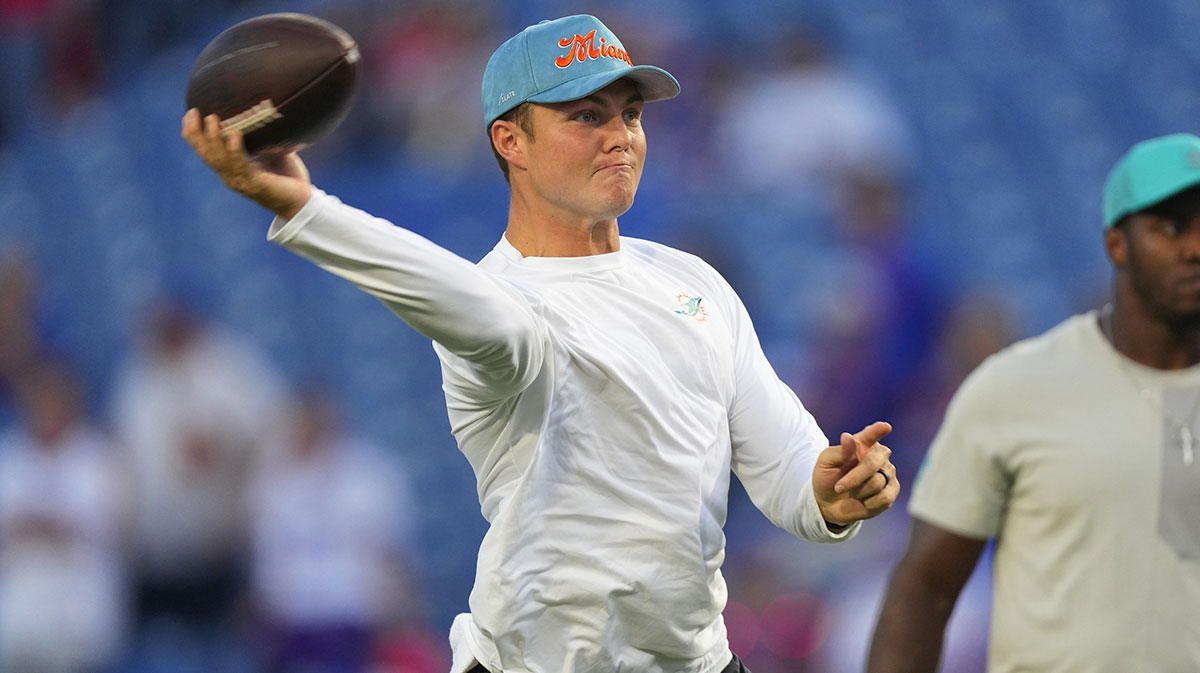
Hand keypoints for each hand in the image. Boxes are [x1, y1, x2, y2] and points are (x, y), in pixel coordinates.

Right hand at [180, 108, 311, 218]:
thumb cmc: (287, 177)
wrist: (302, 203)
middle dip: (197, 134)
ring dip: (214, 139)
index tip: (190, 114)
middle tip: (194, 114)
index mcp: (231, 168)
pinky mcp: (255, 185)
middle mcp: (231, 176)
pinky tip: (234, 135)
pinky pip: (242, 166)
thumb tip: (260, 113)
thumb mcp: (271, 152)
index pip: (206, 151)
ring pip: (220, 160)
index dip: (195, 134)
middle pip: (206, 155)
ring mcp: (241, 182)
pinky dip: (236, 150)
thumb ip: (262, 137)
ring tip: (211, 120)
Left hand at [813, 421, 898, 526]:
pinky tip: (862, 500)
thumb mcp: (826, 463)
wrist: (828, 503)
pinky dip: (868, 502)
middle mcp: (879, 455)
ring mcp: (888, 473)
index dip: (878, 430)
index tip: (885, 427)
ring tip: (851, 491)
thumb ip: (839, 451)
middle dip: (854, 478)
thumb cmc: (827, 477)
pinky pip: (884, 498)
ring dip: (857, 491)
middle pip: (872, 463)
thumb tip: (848, 437)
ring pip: (876, 482)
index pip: (872, 434)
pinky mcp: (892, 491)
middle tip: (838, 487)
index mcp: (863, 443)